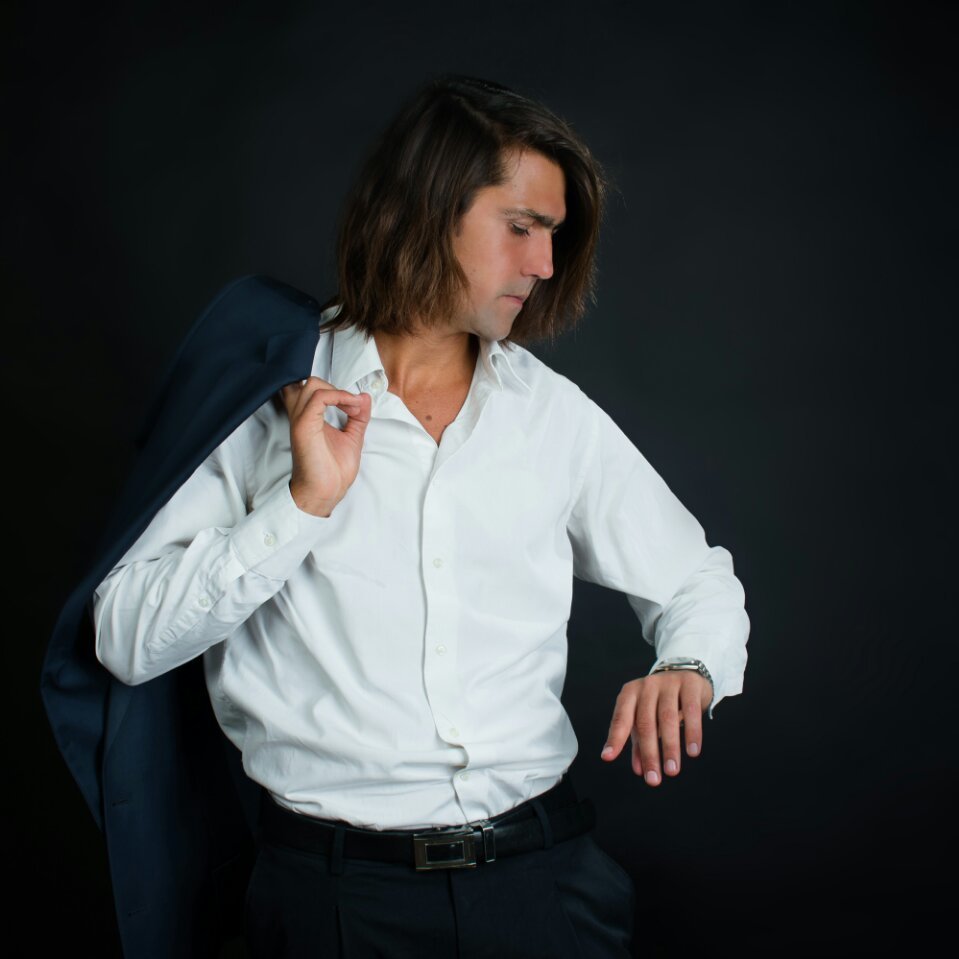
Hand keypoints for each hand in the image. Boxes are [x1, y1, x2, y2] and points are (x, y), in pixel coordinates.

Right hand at [279, 378, 371, 516]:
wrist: (326, 492)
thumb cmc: (333, 471)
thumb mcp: (352, 437)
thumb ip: (358, 416)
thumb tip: (364, 396)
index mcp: (308, 418)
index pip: (311, 388)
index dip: (334, 389)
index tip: (355, 405)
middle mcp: (301, 416)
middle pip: (310, 381)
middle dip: (336, 387)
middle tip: (353, 406)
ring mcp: (301, 420)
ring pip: (313, 384)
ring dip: (339, 391)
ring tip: (353, 408)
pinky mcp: (304, 426)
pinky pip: (318, 397)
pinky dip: (339, 396)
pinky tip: (351, 407)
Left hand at [600, 672, 711, 785]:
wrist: (686, 674)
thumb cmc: (660, 701)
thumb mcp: (647, 718)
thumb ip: (640, 742)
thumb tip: (638, 770)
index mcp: (630, 693)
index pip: (621, 718)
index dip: (615, 738)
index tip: (608, 757)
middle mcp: (646, 686)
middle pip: (645, 722)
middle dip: (649, 753)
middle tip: (653, 779)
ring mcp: (668, 683)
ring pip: (667, 718)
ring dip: (670, 747)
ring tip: (672, 770)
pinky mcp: (689, 684)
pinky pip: (691, 710)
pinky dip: (692, 732)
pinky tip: (692, 751)